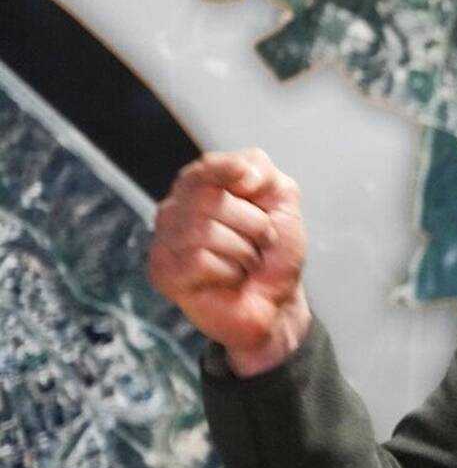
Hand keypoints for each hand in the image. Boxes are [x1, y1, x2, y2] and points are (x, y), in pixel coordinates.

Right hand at [148, 148, 310, 376]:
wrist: (277, 301)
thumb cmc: (274, 251)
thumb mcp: (282, 201)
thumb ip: (263, 173)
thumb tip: (243, 173)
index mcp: (202, 184)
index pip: (207, 166)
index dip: (230, 170)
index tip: (254, 186)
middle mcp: (176, 208)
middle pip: (211, 199)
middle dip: (253, 224)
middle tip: (259, 242)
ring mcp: (165, 240)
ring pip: (205, 231)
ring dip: (243, 251)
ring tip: (244, 262)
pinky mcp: (164, 272)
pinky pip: (198, 261)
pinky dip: (228, 271)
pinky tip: (229, 278)